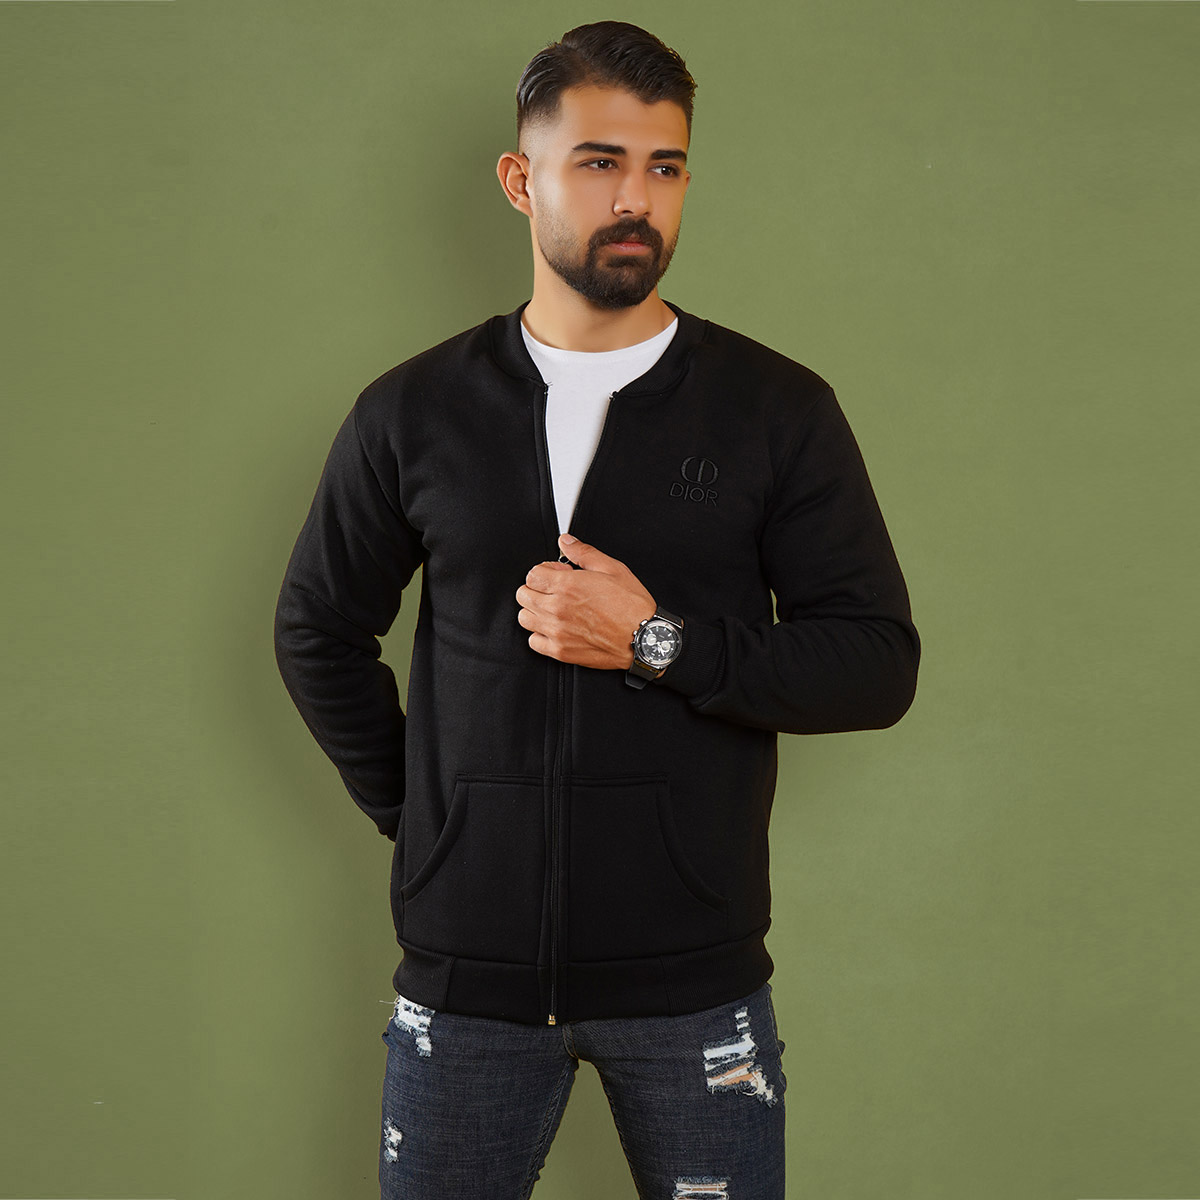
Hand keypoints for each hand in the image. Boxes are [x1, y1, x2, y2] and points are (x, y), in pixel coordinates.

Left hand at [515, 534, 655, 668]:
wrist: (644, 638)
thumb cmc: (632, 606)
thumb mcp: (612, 568)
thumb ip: (584, 552)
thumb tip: (566, 541)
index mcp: (567, 586)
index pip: (532, 574)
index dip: (545, 571)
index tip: (558, 574)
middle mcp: (557, 609)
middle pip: (523, 595)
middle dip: (537, 589)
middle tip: (555, 590)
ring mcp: (557, 632)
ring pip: (524, 618)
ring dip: (535, 611)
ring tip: (553, 609)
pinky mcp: (561, 651)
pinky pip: (533, 642)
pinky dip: (539, 635)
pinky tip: (555, 628)